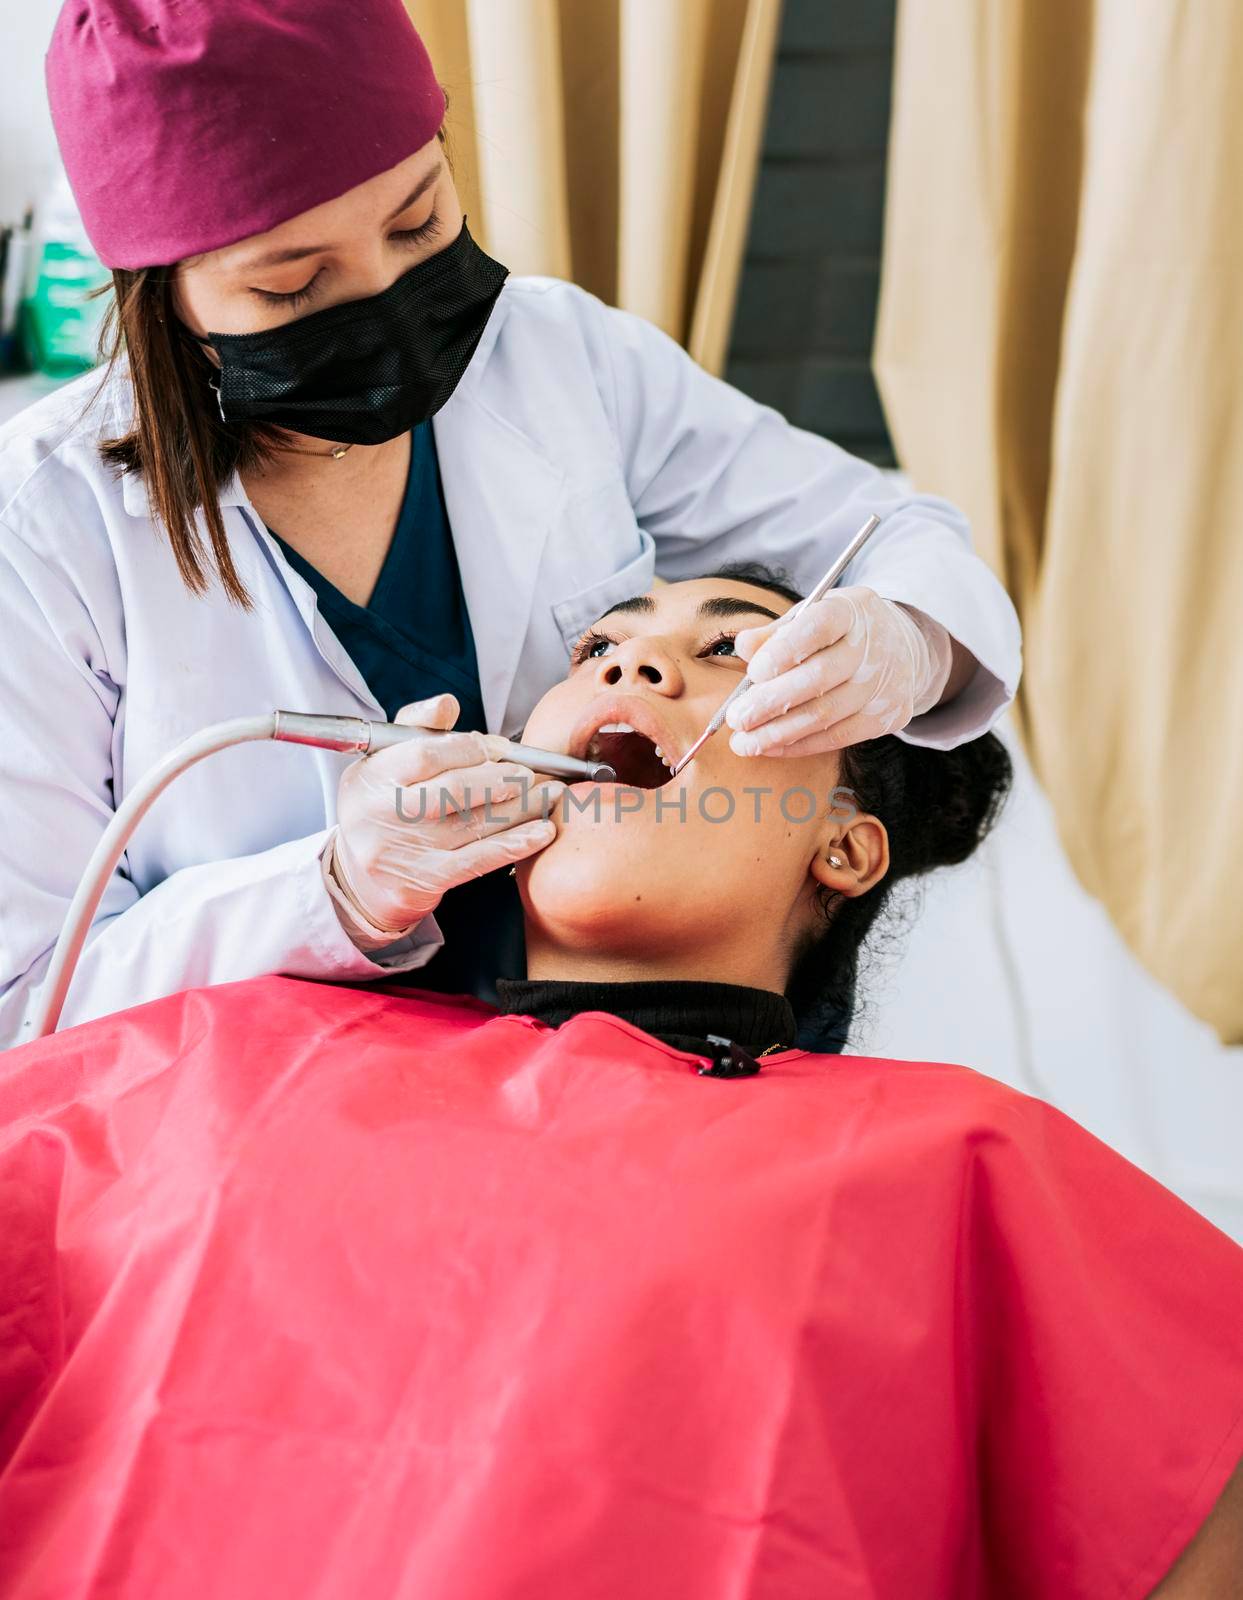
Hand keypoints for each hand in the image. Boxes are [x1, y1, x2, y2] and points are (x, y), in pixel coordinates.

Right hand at [329, 693, 563, 933]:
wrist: (357, 880)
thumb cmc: (379, 808)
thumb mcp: (381, 765)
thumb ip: (415, 729)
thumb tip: (448, 702)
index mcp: (371, 778)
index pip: (426, 755)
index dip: (471, 748)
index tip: (501, 748)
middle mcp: (383, 815)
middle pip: (454, 790)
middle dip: (501, 778)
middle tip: (531, 772)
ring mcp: (405, 851)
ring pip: (475, 823)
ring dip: (522, 807)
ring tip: (551, 794)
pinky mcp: (426, 880)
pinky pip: (480, 859)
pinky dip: (516, 844)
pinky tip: (542, 831)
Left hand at [725, 587, 953, 756]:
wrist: (901, 649)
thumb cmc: (840, 632)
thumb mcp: (811, 616)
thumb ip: (775, 632)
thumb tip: (743, 647)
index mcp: (852, 610)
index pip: (818, 627)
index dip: (783, 651)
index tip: (753, 673)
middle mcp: (874, 646)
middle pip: (818, 678)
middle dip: (770, 702)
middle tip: (737, 718)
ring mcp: (886, 683)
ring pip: (825, 715)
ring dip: (778, 732)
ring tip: (744, 742)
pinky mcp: (889, 716)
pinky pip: (838, 737)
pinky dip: (800, 745)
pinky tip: (772, 747)